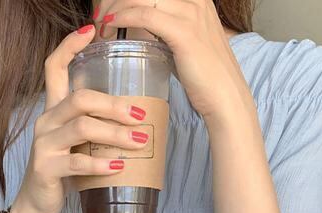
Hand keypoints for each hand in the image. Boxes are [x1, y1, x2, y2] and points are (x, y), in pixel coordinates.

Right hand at [14, 22, 150, 212]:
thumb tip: (136, 107)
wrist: (37, 204)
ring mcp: (43, 145)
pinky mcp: (45, 169)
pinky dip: (100, 164)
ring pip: (82, 128)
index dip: (70, 45)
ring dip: (114, 134)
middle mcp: (45, 122)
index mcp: (53, 109)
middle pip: (80, 98)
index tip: (92, 29)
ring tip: (138, 142)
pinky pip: (77, 162)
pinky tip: (118, 167)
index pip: (54, 68)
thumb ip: (94, 120)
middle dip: (114, 105)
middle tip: (140, 116)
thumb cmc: (63, 168)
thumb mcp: (76, 139)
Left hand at [104, 0, 252, 120]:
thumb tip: (138, 32)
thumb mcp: (182, 41)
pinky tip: (109, 28)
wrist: (224, 94)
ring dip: (113, 8)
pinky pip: (145, 15)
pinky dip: (122, 18)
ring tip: (100, 28)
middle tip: (97, 20)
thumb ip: (164, 29)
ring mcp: (191, 12)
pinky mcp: (184, 31)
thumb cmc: (201, 74)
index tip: (106, 11)